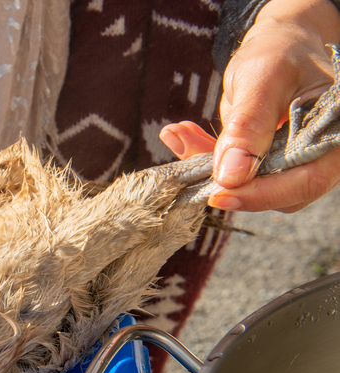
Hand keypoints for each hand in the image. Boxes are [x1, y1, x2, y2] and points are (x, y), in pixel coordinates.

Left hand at [160, 0, 339, 212]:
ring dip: (209, 168)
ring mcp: (293, 163)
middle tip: (187, 157)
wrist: (279, 45)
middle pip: (279, 193)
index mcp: (336, 134)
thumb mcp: (265, 79)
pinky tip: (182, 135)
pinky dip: (205, 159)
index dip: (262, 194)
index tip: (218, 193)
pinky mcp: (268, 163)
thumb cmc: (282, 53)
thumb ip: (249, 126)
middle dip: (227, 181)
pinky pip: (236, 175)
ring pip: (251, 187)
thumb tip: (231, 177)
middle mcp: (321, 155)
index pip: (307, 180)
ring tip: (180, 134)